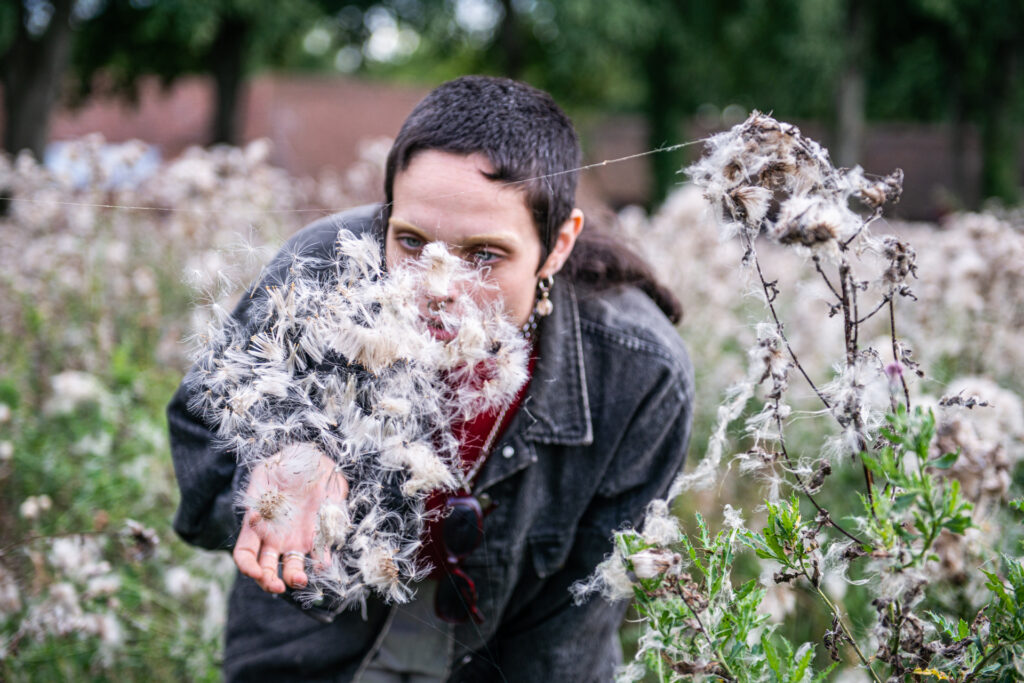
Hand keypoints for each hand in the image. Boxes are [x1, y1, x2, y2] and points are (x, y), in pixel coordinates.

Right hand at [232, 446, 348, 593]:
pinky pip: (319, 554)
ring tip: (300, 580)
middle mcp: (275, 537)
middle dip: (269, 582)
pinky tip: (323, 564)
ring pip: (291, 568)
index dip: (247, 568)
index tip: (256, 572)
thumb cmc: (284, 463)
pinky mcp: (318, 534)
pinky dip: (321, 563)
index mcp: (257, 524)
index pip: (245, 554)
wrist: (312, 457)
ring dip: (294, 578)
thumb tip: (255, 519)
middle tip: (278, 587)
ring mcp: (296, 538)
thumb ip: (260, 495)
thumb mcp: (267, 471)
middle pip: (266, 568)